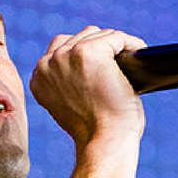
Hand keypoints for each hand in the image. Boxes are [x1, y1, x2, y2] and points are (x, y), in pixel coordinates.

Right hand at [30, 26, 146, 148]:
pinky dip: (131, 43)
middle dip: (102, 48)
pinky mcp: (90, 52)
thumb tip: (88, 65)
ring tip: (129, 59)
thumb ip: (68, 82)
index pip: (62, 48)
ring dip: (115, 45)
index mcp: (39, 77)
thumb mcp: (71, 105)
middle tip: (119, 65)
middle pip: (80, 37)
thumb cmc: (96, 131)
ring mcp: (67, 56)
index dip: (85, 54)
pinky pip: (116, 37)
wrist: (105, 143)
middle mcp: (47, 64)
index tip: (103, 66)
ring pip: (99, 35)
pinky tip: (139, 53)